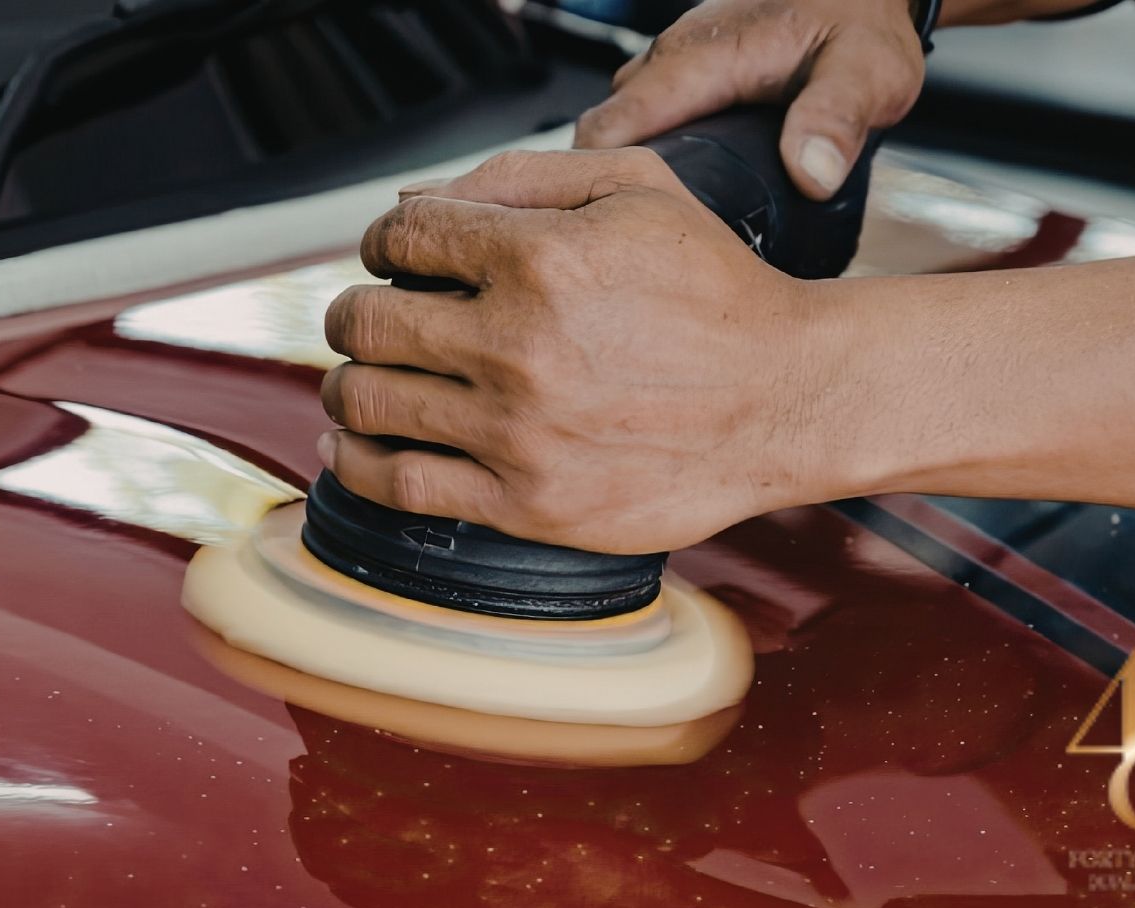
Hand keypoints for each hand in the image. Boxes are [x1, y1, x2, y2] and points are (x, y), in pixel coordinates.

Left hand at [318, 148, 872, 554]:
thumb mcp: (638, 189)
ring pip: (367, 401)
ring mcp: (517, 431)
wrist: (786, 400)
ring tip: (365, 379)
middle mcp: (518, 346)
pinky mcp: (526, 503)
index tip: (394, 259)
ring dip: (349, 384)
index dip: (382, 243)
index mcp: (541, 259)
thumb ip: (521, 177)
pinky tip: (356, 445)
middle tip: (368, 319)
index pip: (401, 238)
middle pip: (367, 322)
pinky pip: (398, 485)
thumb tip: (416, 201)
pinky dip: (358, 462)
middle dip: (353, 312)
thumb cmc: (717, 295)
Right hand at [574, 0, 924, 199]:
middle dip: (602, 188)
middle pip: (600, 135)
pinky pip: (639, 118)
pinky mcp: (681, 75)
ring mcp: (672, 64)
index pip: (611, 127)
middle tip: (634, 247)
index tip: (612, 232)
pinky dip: (643, 157)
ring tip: (652, 230)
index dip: (596, 183)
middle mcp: (673, 57)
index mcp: (701, 59)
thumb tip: (810, 173)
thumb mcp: (867, 70)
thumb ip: (836, 117)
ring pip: (617, 127)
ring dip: (623, 174)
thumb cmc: (860, 20)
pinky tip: (673, 194)